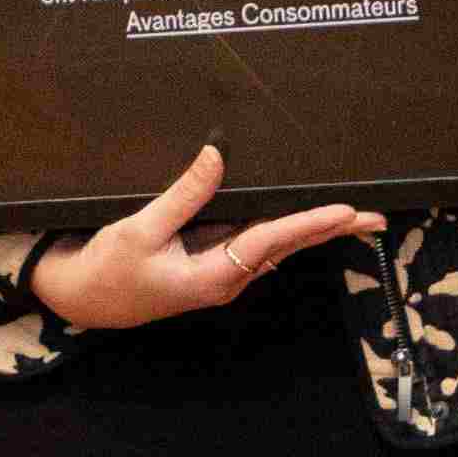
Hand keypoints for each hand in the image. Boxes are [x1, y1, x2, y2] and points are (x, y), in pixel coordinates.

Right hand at [28, 142, 384, 333]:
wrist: (81, 298)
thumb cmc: (107, 269)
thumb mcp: (141, 229)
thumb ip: (183, 195)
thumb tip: (218, 158)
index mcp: (211, 277)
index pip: (270, 243)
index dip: (309, 224)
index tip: (345, 212)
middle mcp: (225, 279)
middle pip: (287, 249)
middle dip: (330, 232)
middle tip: (375, 218)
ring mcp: (220, 273)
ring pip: (275, 247)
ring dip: (312, 231)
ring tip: (351, 217)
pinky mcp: (210, 263)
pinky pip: (255, 244)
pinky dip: (283, 230)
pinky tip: (302, 221)